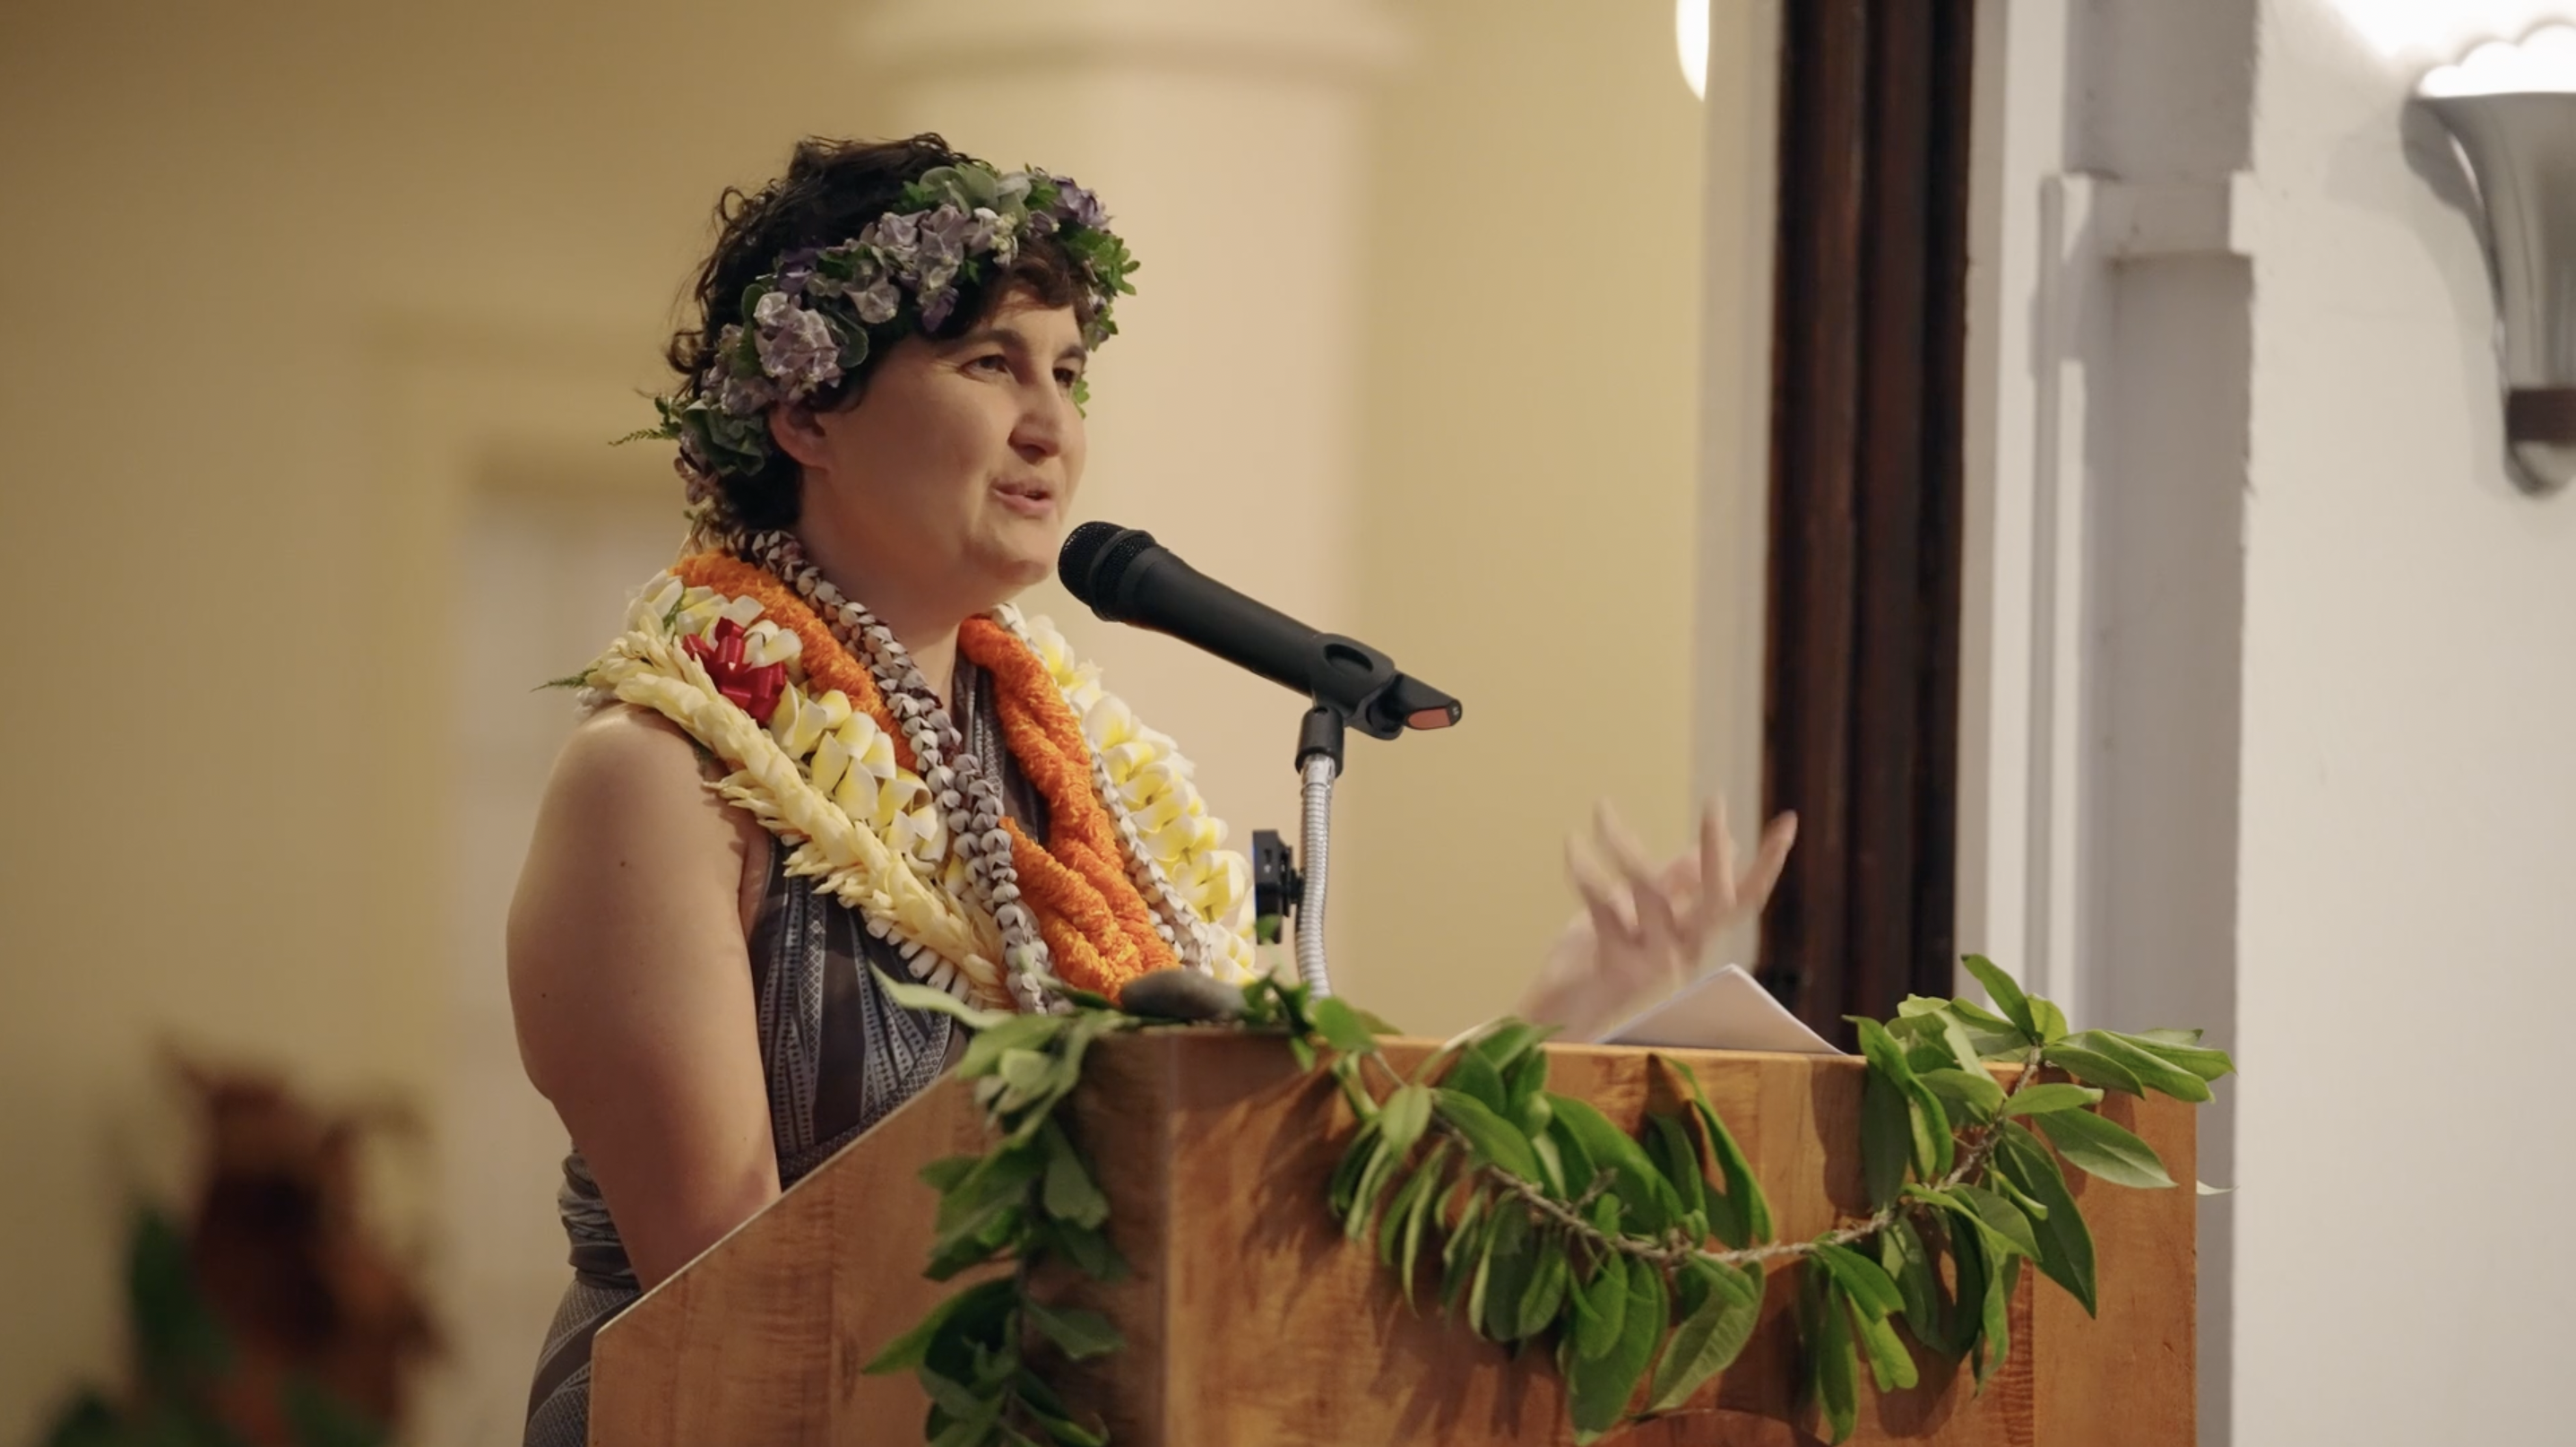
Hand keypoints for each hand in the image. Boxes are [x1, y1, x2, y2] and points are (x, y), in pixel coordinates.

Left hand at [1516, 798, 1797, 1038]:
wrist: (1558, 1008)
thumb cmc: (1599, 956)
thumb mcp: (1639, 911)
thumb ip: (1676, 883)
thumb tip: (1722, 846)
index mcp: (1692, 936)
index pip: (1743, 900)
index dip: (1768, 865)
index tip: (1788, 821)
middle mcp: (1683, 952)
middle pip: (1717, 901)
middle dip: (1719, 851)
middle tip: (1716, 804)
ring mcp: (1654, 964)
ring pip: (1651, 891)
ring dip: (1625, 845)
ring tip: (1602, 811)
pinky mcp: (1618, 968)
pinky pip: (1604, 907)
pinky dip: (1586, 872)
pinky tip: (1573, 844)